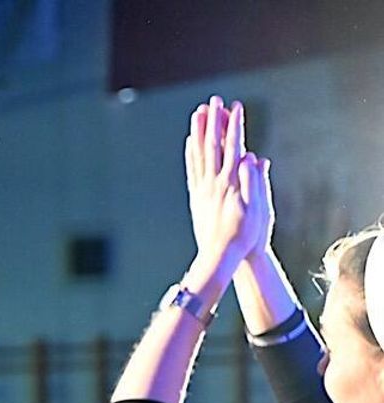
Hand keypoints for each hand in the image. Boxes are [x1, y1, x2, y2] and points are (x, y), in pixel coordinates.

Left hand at [185, 97, 269, 269]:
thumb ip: (254, 181)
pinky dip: (191, 153)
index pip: (232, 146)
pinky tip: (190, 143)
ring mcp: (202, 189)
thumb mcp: (258, 208)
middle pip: (211, 145)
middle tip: (212, 101)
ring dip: (199, 132)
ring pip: (198, 154)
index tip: (235, 106)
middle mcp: (212, 183)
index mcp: (229, 182)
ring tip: (198, 114)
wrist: (220, 255)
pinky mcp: (196, 197)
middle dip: (213, 121)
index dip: (234, 125)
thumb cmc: (244, 235)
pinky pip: (192, 169)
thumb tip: (252, 157)